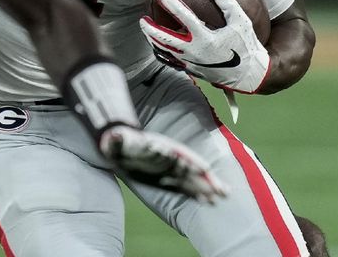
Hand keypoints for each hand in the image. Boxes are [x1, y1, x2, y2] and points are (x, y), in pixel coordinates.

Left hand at [99, 125, 226, 202]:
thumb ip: (117, 139)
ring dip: (207, 187)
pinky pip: (186, 187)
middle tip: (222, 189)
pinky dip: (196, 194)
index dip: (191, 160)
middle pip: (191, 168)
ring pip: (193, 179)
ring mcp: (171, 169)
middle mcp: (171, 158)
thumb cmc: (120, 143)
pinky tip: (208, 202)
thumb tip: (115, 135)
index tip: (204, 168)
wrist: (121, 148)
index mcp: (161, 148)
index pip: (179, 154)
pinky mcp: (168, 179)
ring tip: (222, 196)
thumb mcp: (116, 140)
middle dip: (207, 178)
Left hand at [139, 0, 269, 92]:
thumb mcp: (241, 22)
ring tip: (146, 29)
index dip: (172, 4)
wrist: (248, 74)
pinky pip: (170, 62)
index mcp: (206, 39)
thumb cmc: (245, 46)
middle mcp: (194, 51)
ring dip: (153, 40)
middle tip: (143, 19)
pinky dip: (161, 53)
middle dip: (150, 29)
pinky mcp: (190, 70)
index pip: (184, 18)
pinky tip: (157, 45)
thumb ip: (228, 4)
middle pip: (165, 39)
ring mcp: (190, 63)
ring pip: (164, 51)